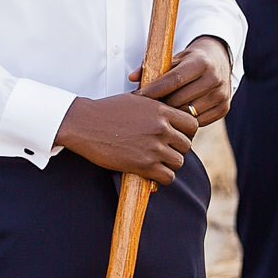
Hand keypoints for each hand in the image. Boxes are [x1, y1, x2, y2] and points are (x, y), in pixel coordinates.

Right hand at [55, 92, 196, 184]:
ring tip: (156, 161)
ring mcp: (153, 147)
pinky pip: (167, 177)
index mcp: (160, 110)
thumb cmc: (108, 110)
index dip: (186, 131)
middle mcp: (160, 128)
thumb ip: (155, 106)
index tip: (176, 135)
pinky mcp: (144, 165)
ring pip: (178, 162)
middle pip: (186, 145)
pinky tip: (151, 172)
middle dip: (177, 149)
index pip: (191, 124)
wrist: (86, 124)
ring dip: (169, 163)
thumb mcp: (136, 99)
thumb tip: (168, 108)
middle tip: (163, 150)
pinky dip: (161, 177)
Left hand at [129, 36, 231, 127]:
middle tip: (148, 107)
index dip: (155, 89)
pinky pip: (200, 122)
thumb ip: (153, 67)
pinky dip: (187, 121)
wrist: (219, 60)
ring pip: (189, 113)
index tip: (140, 96)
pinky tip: (178, 115)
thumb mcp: (175, 58)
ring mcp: (221, 94)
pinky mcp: (225, 108)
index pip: (174, 79)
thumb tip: (132, 77)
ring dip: (173, 114)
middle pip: (180, 99)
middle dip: (162, 104)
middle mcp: (214, 78)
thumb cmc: (191, 60)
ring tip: (162, 111)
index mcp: (201, 62)